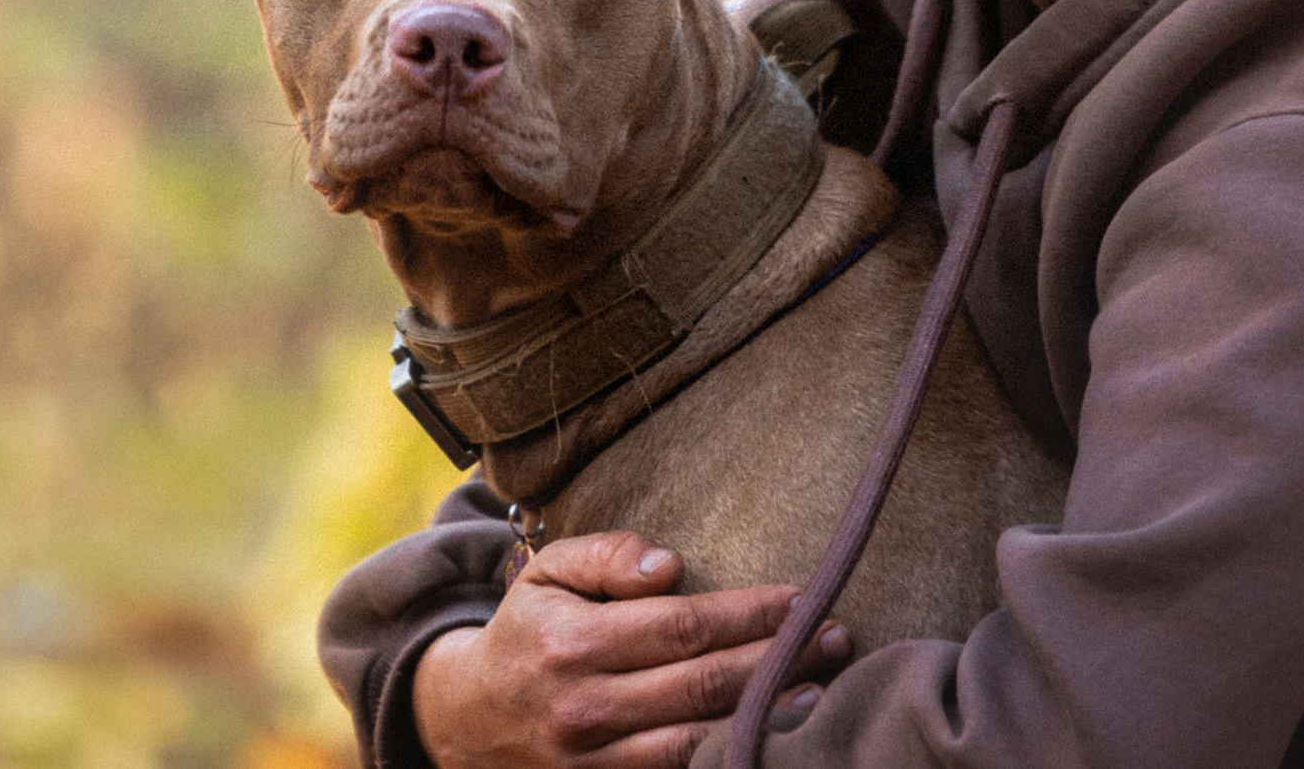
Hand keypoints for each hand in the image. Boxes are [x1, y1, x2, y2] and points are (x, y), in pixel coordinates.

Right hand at [410, 532, 850, 768]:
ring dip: (769, 717)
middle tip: (838, 638)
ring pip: (699, 741)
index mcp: (572, 643)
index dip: (747, 613)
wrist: (465, 720)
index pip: (680, 626)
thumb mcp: (548, 574)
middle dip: (778, 660)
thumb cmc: (526, 632)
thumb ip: (605, 555)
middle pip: (702, 684)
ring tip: (824, 690)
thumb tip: (669, 566)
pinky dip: (728, 757)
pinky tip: (771, 738)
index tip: (800, 598)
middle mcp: (585, 707)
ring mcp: (595, 761)